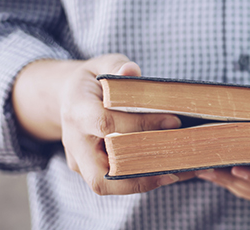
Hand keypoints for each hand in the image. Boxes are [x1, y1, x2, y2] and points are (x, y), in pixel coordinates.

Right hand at [13, 54, 195, 194]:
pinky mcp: (92, 171)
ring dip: (145, 182)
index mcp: (76, 110)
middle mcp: (74, 142)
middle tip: (178, 163)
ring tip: (180, 171)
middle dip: (140, 173)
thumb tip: (131, 71)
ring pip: (108, 185)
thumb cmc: (92, 81)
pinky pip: (116, 182)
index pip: (105, 123)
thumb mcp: (101, 64)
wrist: (68, 99)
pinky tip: (174, 170)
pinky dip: (144, 179)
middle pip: (99, 174)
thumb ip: (117, 65)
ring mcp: (80, 161)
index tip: (174, 121)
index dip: (140, 125)